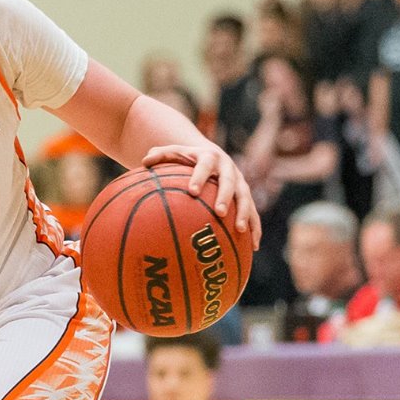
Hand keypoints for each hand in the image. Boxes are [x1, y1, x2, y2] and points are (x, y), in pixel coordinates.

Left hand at [141, 142, 260, 249]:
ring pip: (245, 198)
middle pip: (229, 182)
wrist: (213, 156)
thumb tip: (144, 162)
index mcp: (210, 157)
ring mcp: (240, 183)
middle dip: (225, 197)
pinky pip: (254, 213)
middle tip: (219, 213)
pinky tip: (253, 246)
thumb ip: (159, 155)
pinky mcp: (246, 196)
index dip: (199, 177)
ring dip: (245, 213)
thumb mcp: (173, 153)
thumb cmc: (187, 159)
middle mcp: (228, 169)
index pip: (204, 166)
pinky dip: (255, 228)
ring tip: (240, 230)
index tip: (192, 191)